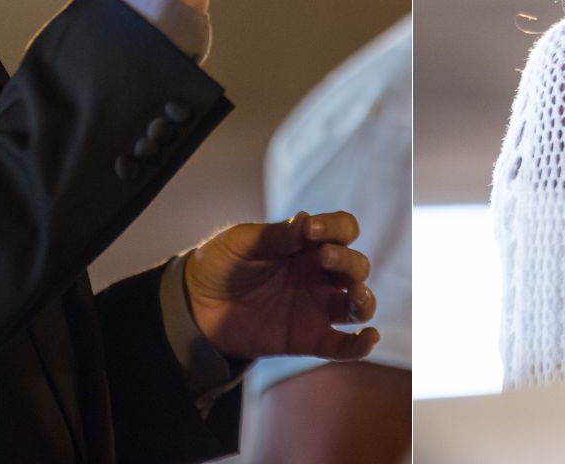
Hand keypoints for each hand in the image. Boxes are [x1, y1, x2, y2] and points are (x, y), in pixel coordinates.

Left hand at [184, 211, 379, 361]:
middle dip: (347, 261)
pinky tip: (369, 339)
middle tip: (324, 258)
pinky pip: (342, 345)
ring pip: (359, 304)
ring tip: (353, 294)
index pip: (343, 230)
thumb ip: (275, 236)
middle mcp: (319, 274)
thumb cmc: (221, 263)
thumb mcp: (242, 242)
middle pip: (356, 266)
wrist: (195, 306)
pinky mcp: (308, 338)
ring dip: (364, 298)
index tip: (312, 230)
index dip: (336, 227)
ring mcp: (316, 307)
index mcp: (307, 244)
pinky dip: (360, 345)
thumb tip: (307, 220)